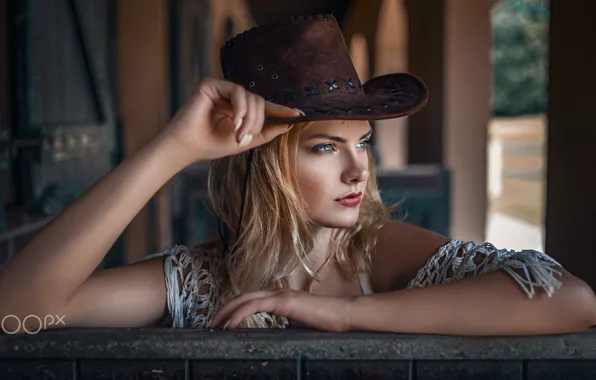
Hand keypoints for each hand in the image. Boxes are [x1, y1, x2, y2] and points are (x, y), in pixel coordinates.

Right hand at [161, 77, 301, 163]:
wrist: (187, 147)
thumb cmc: (211, 145)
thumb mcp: (245, 141)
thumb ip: (266, 132)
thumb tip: (289, 124)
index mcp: (240, 109)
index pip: (265, 107)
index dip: (282, 110)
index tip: (300, 116)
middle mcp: (233, 97)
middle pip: (260, 102)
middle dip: (258, 121)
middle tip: (247, 137)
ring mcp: (222, 89)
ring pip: (251, 97)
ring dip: (249, 118)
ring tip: (239, 134)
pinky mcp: (212, 84)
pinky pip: (237, 91)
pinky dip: (240, 108)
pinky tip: (235, 122)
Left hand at [208, 289, 354, 331]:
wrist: (344, 316)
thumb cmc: (326, 322)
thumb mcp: (299, 326)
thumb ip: (285, 327)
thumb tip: (274, 338)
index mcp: (280, 298)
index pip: (250, 300)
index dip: (234, 309)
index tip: (221, 323)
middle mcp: (277, 293)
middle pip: (242, 297)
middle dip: (224, 309)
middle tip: (210, 324)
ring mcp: (280, 295)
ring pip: (245, 299)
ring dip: (227, 311)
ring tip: (214, 325)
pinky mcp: (284, 302)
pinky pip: (255, 307)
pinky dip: (239, 314)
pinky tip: (229, 325)